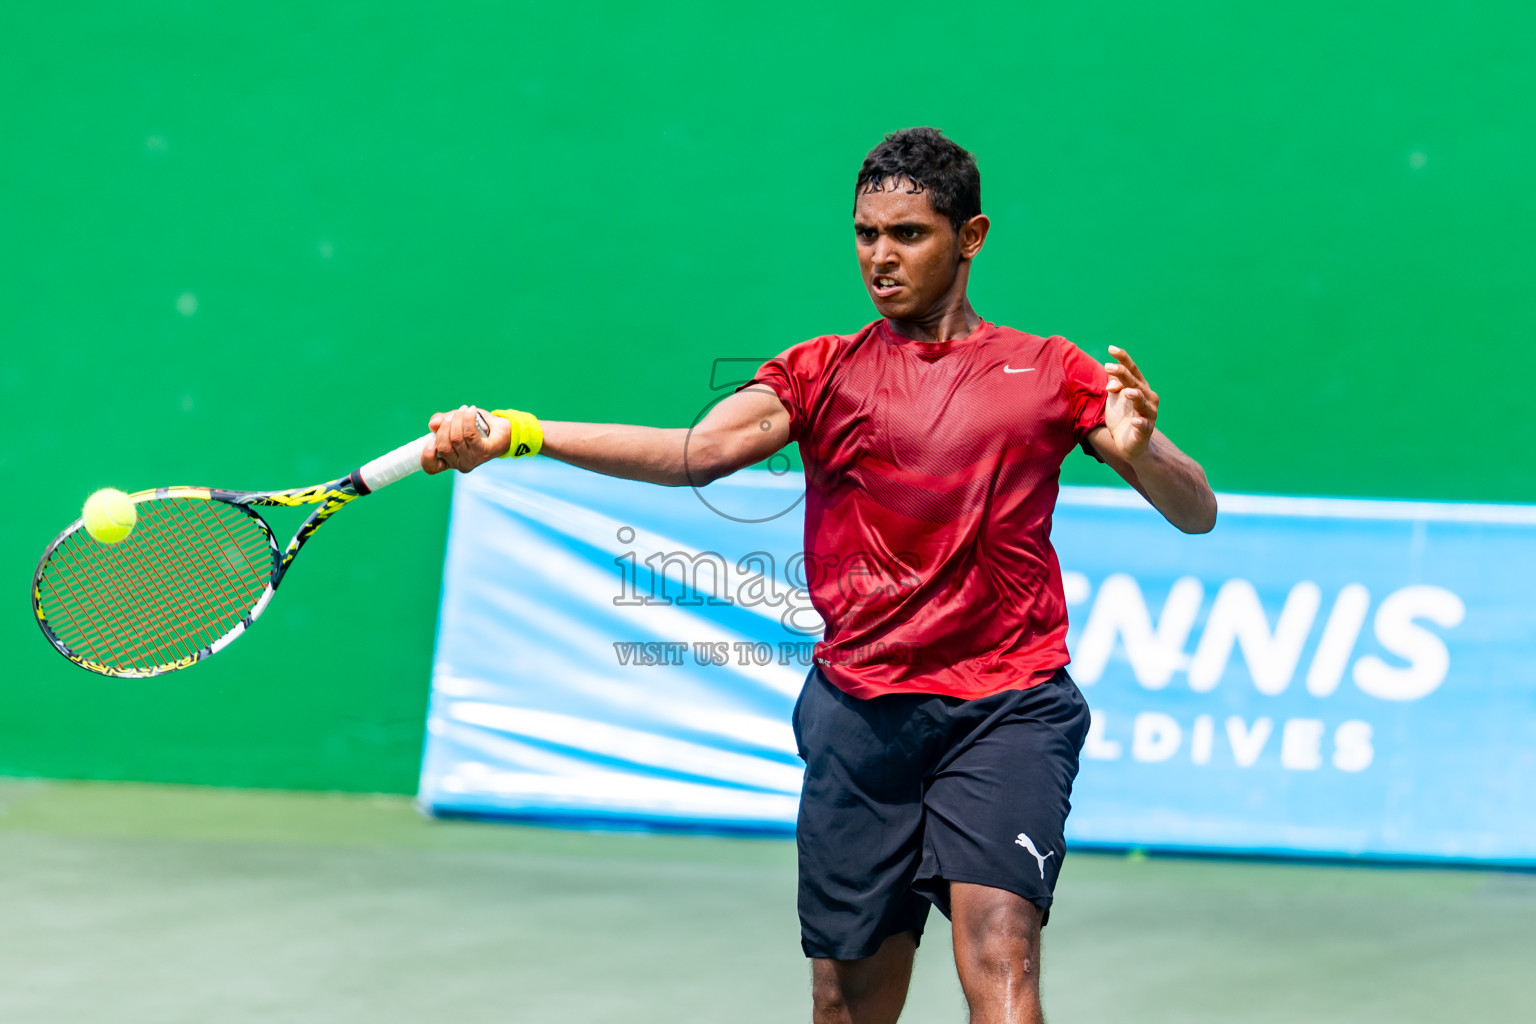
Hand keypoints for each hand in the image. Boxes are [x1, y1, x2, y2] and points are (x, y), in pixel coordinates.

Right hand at [419, 405, 511, 473]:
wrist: (500, 429)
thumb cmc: (475, 427)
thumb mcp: (453, 421)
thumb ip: (440, 422)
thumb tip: (433, 424)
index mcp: (448, 460)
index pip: (431, 468)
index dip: (426, 456)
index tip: (430, 442)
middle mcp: (459, 464)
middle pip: (444, 447)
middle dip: (445, 426)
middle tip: (453, 415)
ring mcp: (472, 460)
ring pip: (456, 439)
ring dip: (458, 419)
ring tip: (464, 410)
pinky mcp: (484, 452)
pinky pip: (470, 434)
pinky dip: (468, 419)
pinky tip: (471, 410)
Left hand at [1103, 346, 1158, 460]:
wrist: (1130, 445)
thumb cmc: (1122, 417)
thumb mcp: (1115, 399)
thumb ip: (1114, 386)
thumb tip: (1111, 382)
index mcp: (1139, 387)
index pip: (1132, 370)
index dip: (1123, 359)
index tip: (1111, 349)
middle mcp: (1147, 398)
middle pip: (1135, 383)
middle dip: (1123, 374)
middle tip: (1109, 367)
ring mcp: (1148, 415)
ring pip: (1143, 403)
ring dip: (1136, 396)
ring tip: (1127, 392)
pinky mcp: (1144, 431)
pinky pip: (1144, 426)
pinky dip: (1140, 423)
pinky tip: (1135, 421)